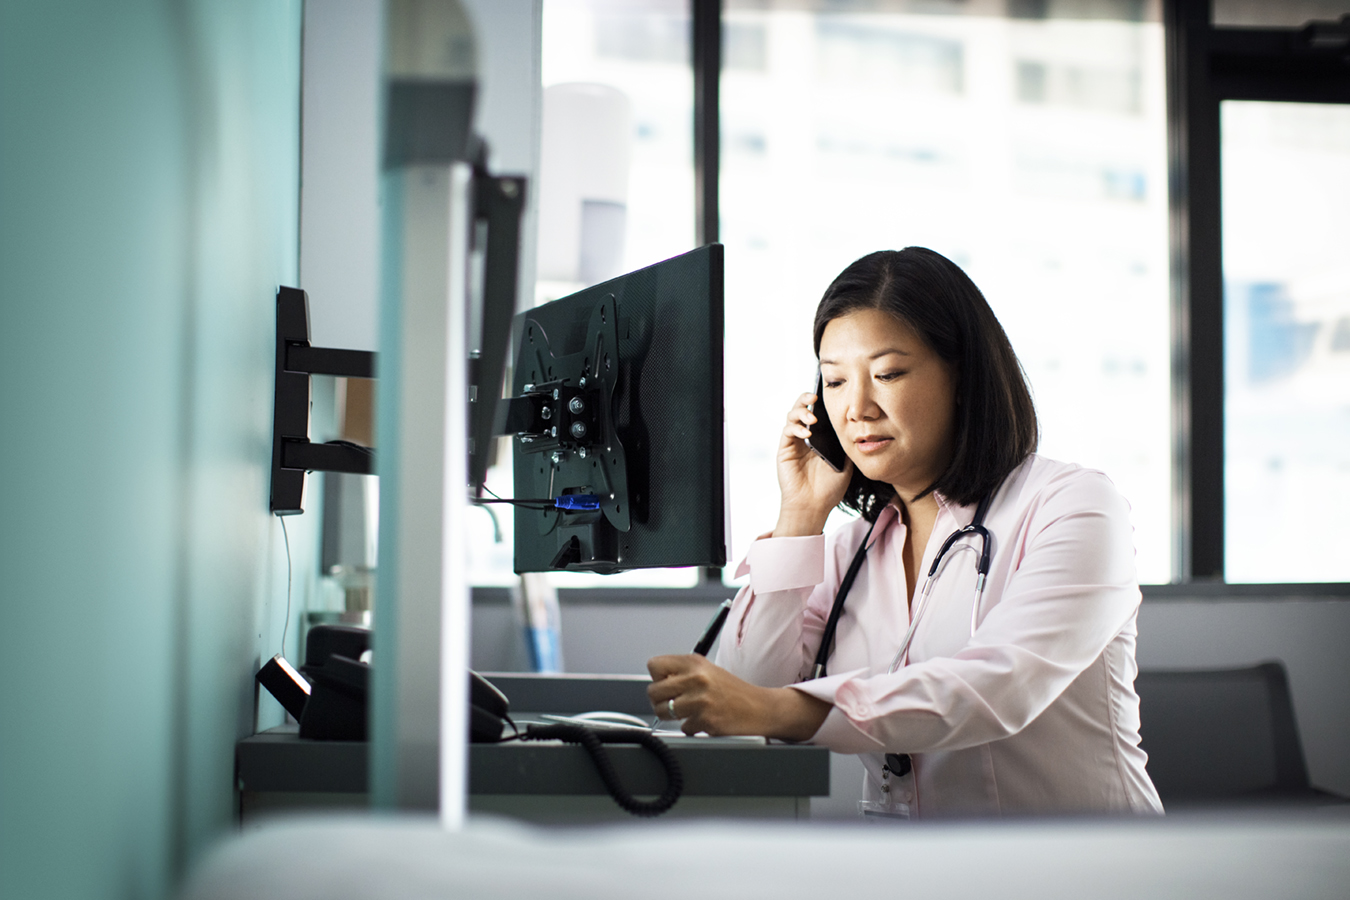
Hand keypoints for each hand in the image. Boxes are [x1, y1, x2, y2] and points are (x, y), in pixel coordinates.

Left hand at [647, 654, 830, 740]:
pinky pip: (683, 728)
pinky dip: (692, 728)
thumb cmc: (734, 692)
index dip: (658, 678)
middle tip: (674, 703)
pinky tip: (705, 721)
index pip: (654, 665)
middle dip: (661, 701)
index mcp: (694, 662)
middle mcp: (696, 678)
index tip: (667, 684)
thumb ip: (683, 673)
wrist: (760, 708)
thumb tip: (657, 683)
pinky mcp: (705, 720)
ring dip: (673, 716)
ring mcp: (700, 700)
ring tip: (688, 713)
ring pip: (663, 711)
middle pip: (653, 691)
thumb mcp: (708, 671)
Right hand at [775, 392, 852, 536]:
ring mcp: (794, 443)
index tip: (829, 395)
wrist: (814, 506)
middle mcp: (805, 437)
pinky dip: (796, 428)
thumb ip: (846, 444)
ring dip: (801, 412)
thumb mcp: (846, 463)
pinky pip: (787, 431)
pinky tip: (807, 435)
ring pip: (791, 416)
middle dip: (806, 399)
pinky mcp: (784, 449)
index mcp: (820, 438)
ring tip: (812, 418)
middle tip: (814, 397)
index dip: (821, 403)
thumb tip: (853, 425)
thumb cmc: (829, 488)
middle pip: (802, 409)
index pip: (818, 413)